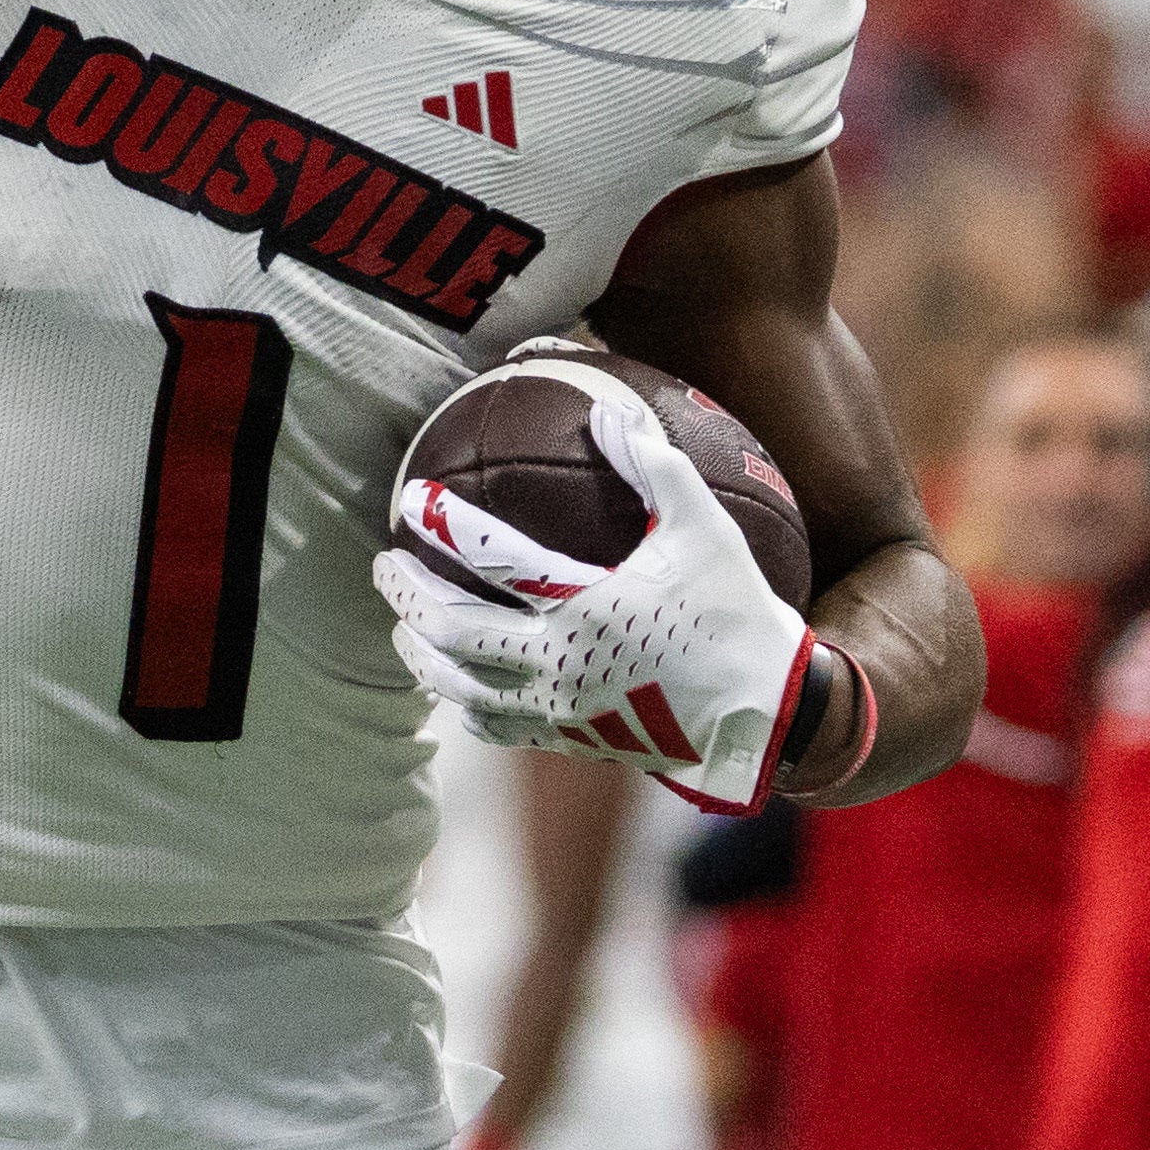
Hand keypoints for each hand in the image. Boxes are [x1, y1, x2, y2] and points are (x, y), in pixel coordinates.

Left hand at [379, 371, 816, 814]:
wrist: (765, 716)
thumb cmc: (736, 611)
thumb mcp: (705, 527)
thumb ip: (654, 465)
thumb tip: (604, 407)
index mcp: (586, 605)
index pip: (492, 558)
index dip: (443, 523)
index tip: (411, 497)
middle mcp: (561, 662)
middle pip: (453, 629)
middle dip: (407, 594)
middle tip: (384, 564)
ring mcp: (561, 709)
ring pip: (461, 687)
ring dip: (421, 654)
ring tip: (401, 628)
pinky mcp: (571, 741)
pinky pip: (496, 727)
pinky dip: (464, 702)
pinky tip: (455, 685)